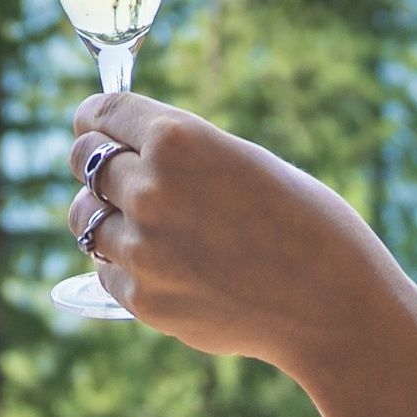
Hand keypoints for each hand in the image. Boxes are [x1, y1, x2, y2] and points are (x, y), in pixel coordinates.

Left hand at [66, 95, 416, 416]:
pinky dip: (123, 263)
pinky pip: (106, 267)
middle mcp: (150, 187)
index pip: (100, 112)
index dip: (95, 117)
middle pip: (84, 160)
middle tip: (113, 170)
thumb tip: (123, 151)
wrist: (332, 304)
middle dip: (97, 161)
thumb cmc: (303, 221)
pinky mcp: (142, 297)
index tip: (93, 124)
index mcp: (178, 139)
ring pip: (84, 217)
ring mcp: (141, 247)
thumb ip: (180, 154)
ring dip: (102, 213)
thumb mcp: (242, 160)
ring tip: (138, 220)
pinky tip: (164, 263)